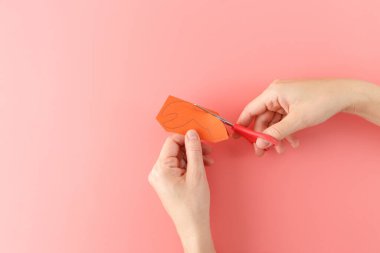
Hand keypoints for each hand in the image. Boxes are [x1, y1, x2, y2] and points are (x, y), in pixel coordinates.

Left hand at [149, 130, 215, 252]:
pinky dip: (190, 165)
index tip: (201, 139)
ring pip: (179, 157)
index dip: (187, 138)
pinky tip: (202, 167)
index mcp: (161, 169)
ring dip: (194, 157)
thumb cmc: (193, 204)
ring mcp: (161, 177)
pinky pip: (178, 166)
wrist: (192, 225)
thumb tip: (192, 133)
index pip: (171, 142)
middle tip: (208, 151)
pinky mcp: (166, 181)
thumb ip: (194, 150)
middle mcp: (157, 171)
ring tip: (208, 162)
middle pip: (175, 149)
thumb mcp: (197, 173)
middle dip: (193, 149)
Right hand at [235, 78, 378, 155]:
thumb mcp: (297, 120)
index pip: (251, 110)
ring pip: (273, 122)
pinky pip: (282, 120)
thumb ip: (276, 133)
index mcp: (273, 92)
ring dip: (276, 136)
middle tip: (262, 152)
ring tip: (282, 149)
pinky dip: (286, 132)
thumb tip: (260, 144)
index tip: (236, 137)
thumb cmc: (322, 101)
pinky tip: (293, 142)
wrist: (344, 95)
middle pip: (261, 118)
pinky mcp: (291, 104)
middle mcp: (276, 94)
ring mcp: (284, 99)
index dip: (242, 124)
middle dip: (263, 136)